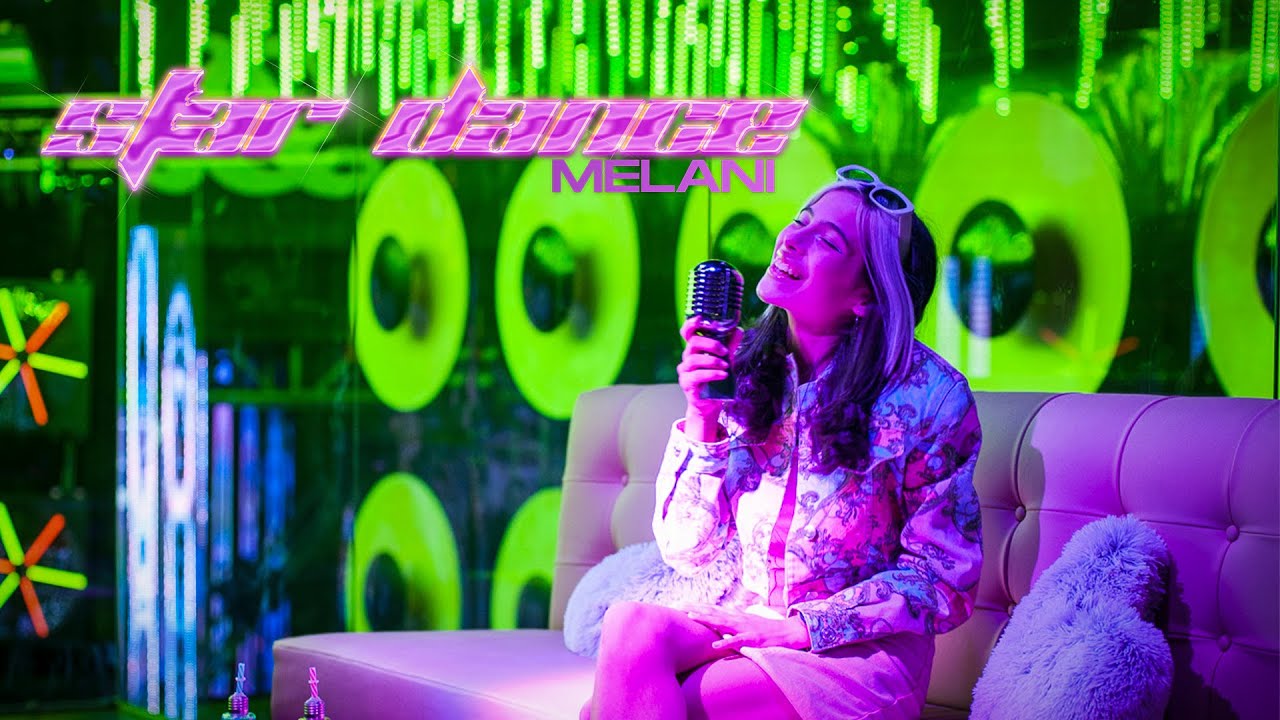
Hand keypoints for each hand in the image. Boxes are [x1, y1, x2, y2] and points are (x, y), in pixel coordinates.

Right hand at [677, 317, 743, 424]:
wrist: (710, 403)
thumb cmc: (715, 379)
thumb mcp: (725, 359)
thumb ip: (729, 345)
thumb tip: (738, 330)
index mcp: (694, 348)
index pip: (687, 332)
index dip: (692, 324)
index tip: (701, 319)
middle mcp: (687, 357)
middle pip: (693, 342)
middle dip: (711, 343)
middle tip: (725, 350)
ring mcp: (685, 370)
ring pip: (694, 359)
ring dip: (712, 360)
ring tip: (726, 365)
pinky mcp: (687, 383)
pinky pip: (698, 375)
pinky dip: (712, 374)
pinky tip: (723, 375)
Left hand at [683, 604, 811, 652]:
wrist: (788, 632)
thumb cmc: (766, 629)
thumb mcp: (748, 622)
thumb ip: (736, 618)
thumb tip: (726, 613)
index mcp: (735, 616)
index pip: (712, 609)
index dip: (696, 606)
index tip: (680, 603)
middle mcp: (737, 618)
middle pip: (713, 612)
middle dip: (695, 609)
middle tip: (677, 605)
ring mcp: (745, 628)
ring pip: (722, 622)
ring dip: (706, 619)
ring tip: (691, 616)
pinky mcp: (753, 639)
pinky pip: (738, 642)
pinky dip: (726, 643)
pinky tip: (715, 645)